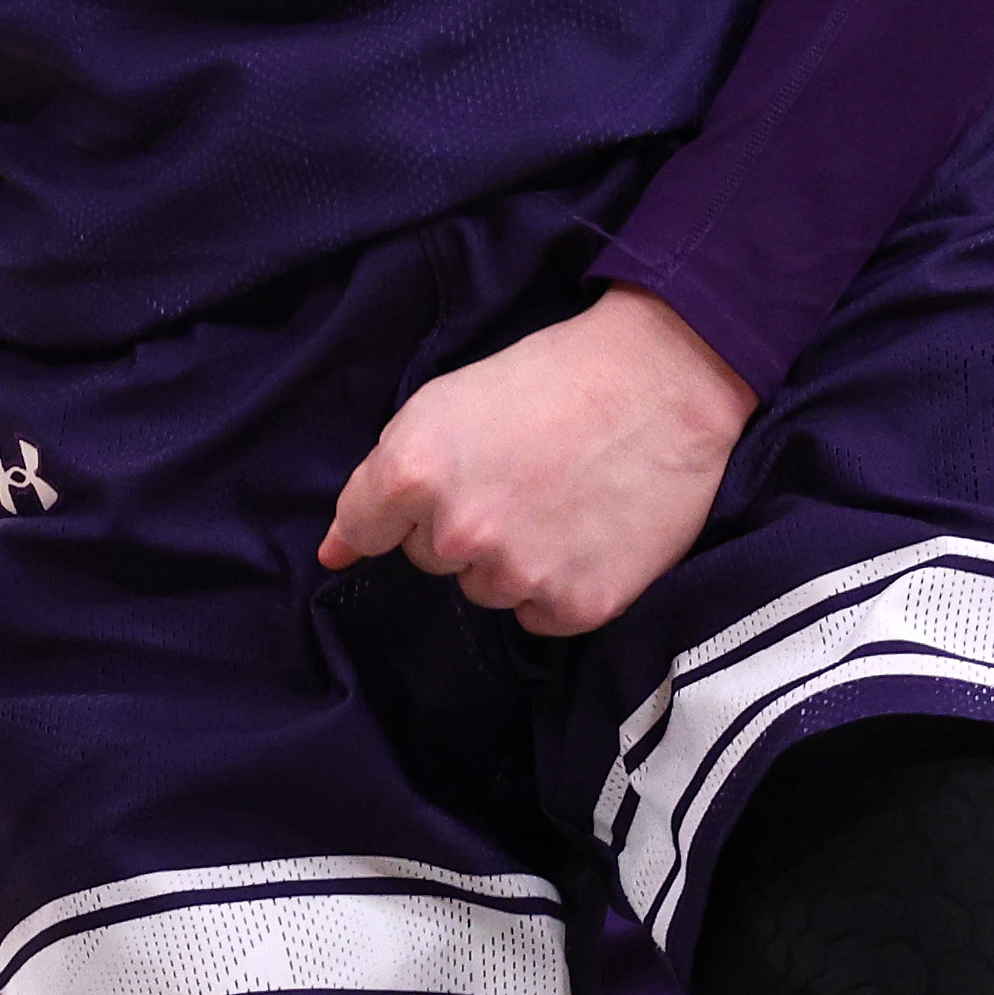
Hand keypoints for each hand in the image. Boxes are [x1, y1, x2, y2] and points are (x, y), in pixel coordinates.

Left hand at [319, 284, 752, 635]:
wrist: (661, 383)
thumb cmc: (547, 379)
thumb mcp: (444, 402)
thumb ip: (381, 480)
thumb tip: (332, 555)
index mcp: (413, 471)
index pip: (361, 530)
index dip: (390, 512)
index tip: (414, 506)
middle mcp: (459, 532)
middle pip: (428, 557)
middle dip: (458, 523)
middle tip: (514, 474)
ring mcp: (520, 575)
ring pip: (484, 588)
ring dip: (509, 558)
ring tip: (556, 499)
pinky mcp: (577, 606)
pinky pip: (538, 615)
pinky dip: (556, 585)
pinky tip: (584, 533)